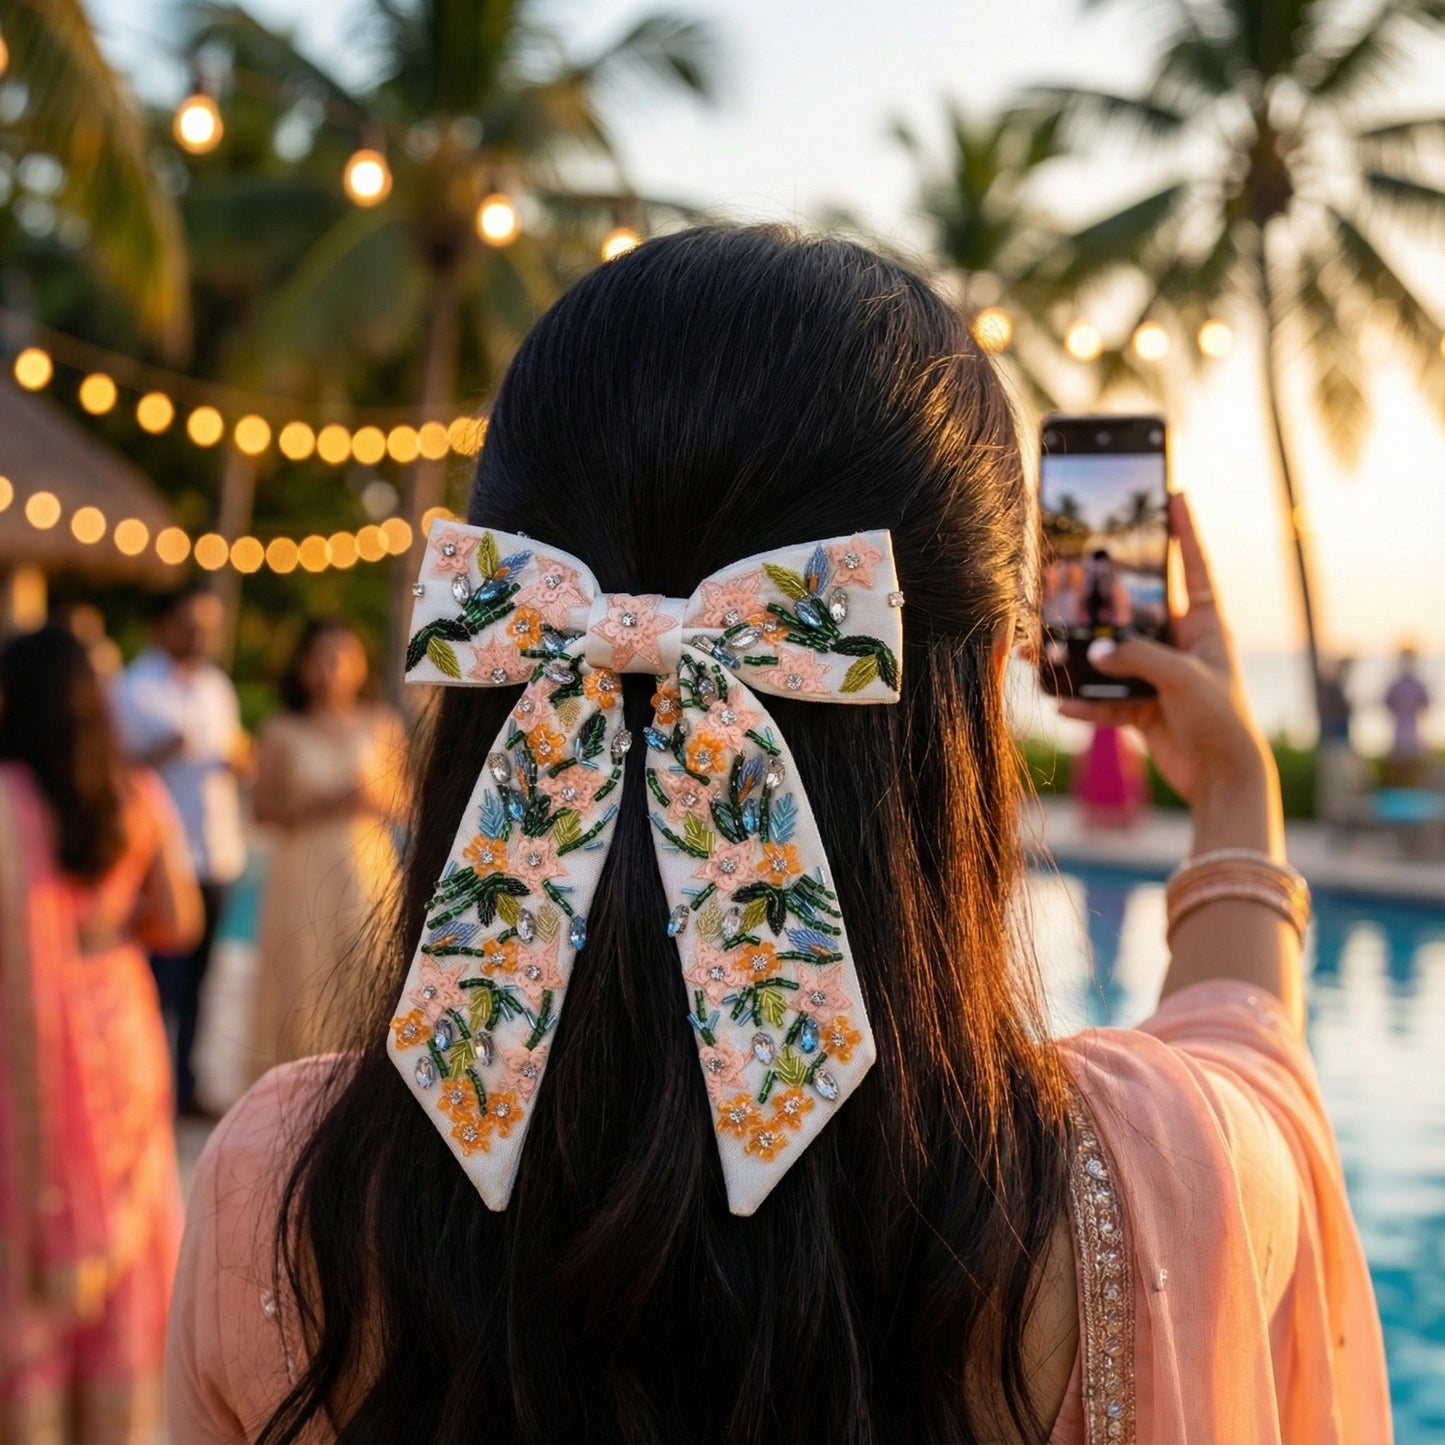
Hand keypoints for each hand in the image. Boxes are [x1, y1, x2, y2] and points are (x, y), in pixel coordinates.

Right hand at [1057, 493, 1275, 821]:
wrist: (1222, 779)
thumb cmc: (1219, 720)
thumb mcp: (1182, 679)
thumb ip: (1136, 658)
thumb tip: (1094, 651)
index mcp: (1205, 627)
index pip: (1194, 568)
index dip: (1185, 531)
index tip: (1174, 494)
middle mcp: (1181, 647)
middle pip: (1136, 613)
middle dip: (1103, 601)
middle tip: (1074, 577)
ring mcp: (1159, 677)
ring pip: (1111, 658)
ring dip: (1080, 659)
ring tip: (1042, 652)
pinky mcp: (1143, 708)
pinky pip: (1106, 699)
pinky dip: (1085, 704)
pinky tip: (1061, 703)